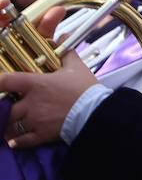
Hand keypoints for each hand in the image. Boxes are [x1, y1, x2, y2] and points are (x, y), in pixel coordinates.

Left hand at [0, 0, 96, 148]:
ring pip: (10, 126)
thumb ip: (66, 53)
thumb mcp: (76, 67)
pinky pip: (21, 141)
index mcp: (35, 84)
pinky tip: (16, 140)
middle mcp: (30, 103)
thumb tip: (63, 38)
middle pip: (5, 108)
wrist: (95, 111)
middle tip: (10, 107)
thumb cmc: (84, 88)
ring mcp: (34, 121)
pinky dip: (17, 141)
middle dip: (6, 109)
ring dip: (9, 125)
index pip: (6, 81)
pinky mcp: (40, 135)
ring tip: (12, 124)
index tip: (0, 83)